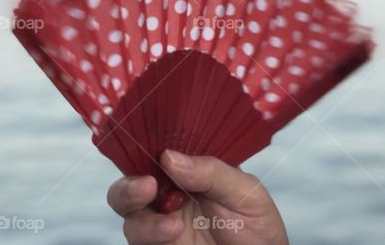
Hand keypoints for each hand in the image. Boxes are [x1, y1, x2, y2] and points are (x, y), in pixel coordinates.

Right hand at [108, 150, 288, 243]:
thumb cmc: (256, 224)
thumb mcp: (244, 191)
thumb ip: (210, 172)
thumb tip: (169, 157)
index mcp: (190, 171)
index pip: (159, 153)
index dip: (148, 147)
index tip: (153, 150)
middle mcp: (170, 194)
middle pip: (131, 185)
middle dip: (128, 187)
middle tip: (145, 188)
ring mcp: (161, 223)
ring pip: (130, 216)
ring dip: (143, 219)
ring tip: (173, 227)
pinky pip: (137, 240)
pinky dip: (149, 236)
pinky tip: (172, 234)